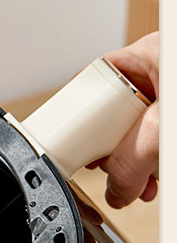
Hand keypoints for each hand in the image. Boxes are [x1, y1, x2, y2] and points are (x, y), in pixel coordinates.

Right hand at [88, 32, 158, 208]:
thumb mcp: (162, 130)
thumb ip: (131, 159)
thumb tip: (116, 188)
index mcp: (150, 55)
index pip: (97, 78)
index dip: (83, 112)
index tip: (76, 144)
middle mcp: (159, 75)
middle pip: (117, 113)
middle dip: (115, 149)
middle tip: (115, 171)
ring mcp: (168, 102)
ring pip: (140, 134)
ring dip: (137, 165)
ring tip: (142, 186)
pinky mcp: (173, 125)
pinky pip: (158, 146)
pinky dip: (155, 167)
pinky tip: (156, 183)